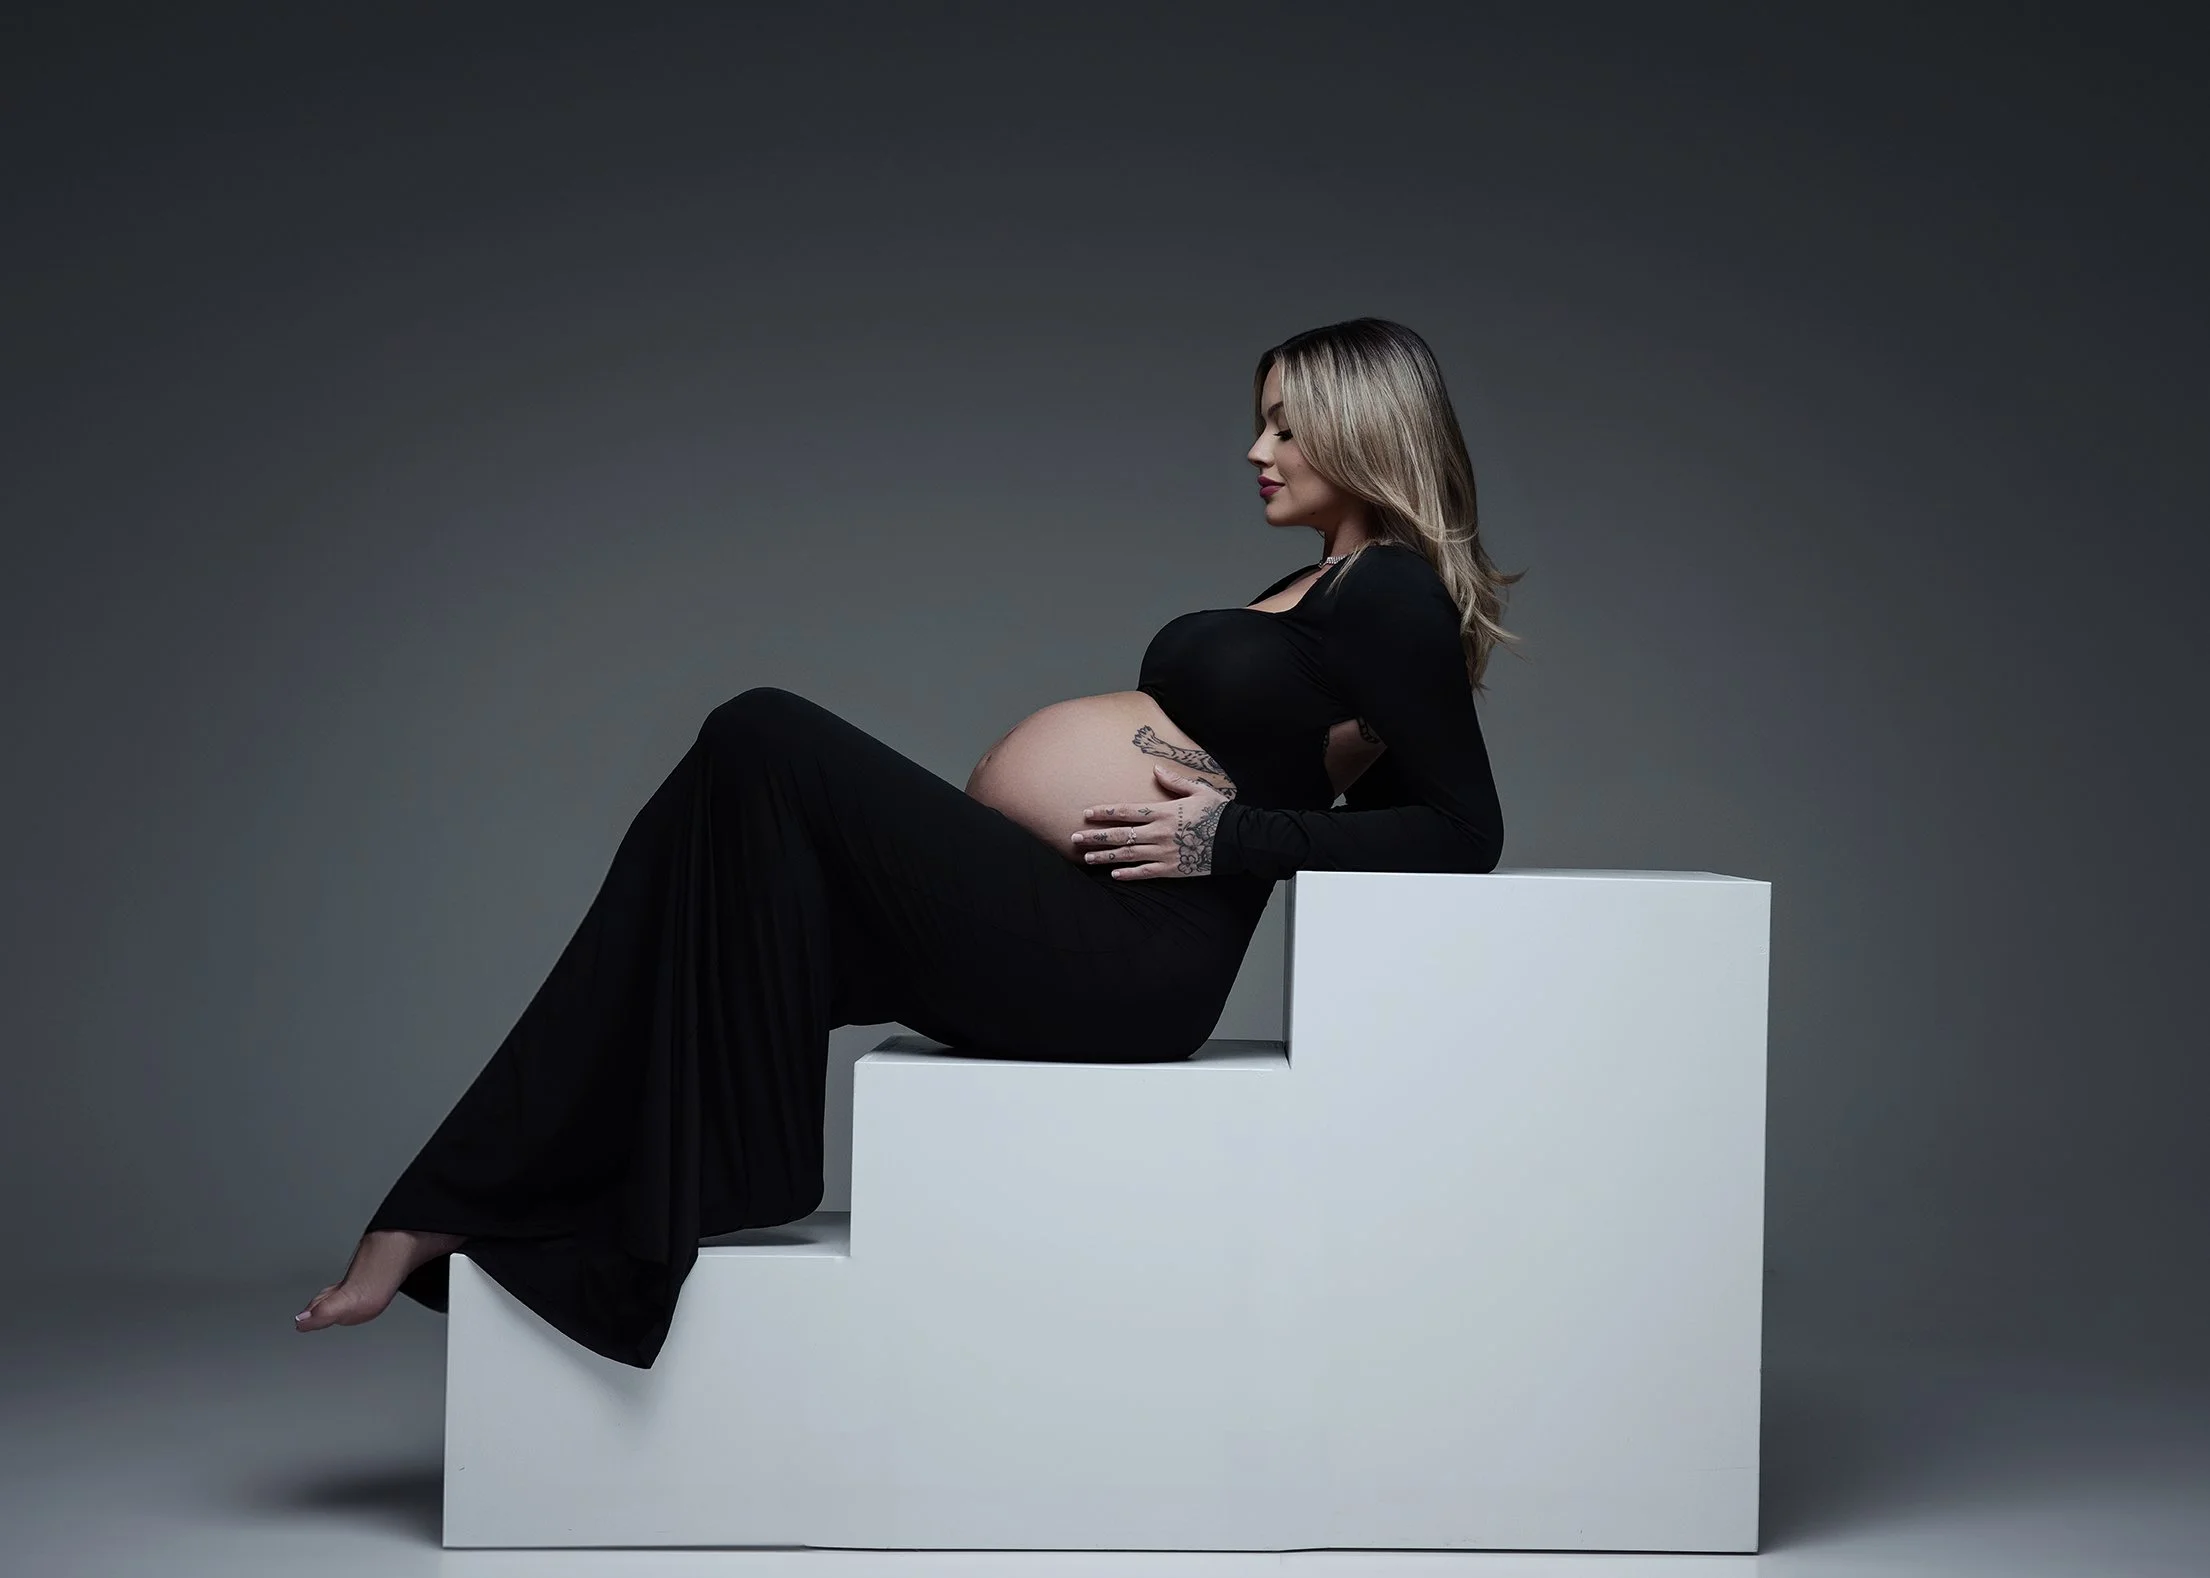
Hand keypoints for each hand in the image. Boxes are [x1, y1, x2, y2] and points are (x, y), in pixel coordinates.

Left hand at [1074, 764, 1232, 878]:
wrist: (1238, 839)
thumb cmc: (1219, 812)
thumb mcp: (1199, 790)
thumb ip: (1174, 781)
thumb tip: (1155, 769)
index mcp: (1163, 812)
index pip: (1127, 811)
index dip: (1105, 812)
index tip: (1086, 813)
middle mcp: (1159, 832)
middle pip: (1121, 834)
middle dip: (1095, 836)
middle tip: (1074, 838)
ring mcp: (1164, 852)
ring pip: (1128, 854)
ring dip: (1105, 856)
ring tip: (1087, 858)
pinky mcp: (1172, 868)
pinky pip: (1145, 872)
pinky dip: (1129, 874)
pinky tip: (1114, 874)